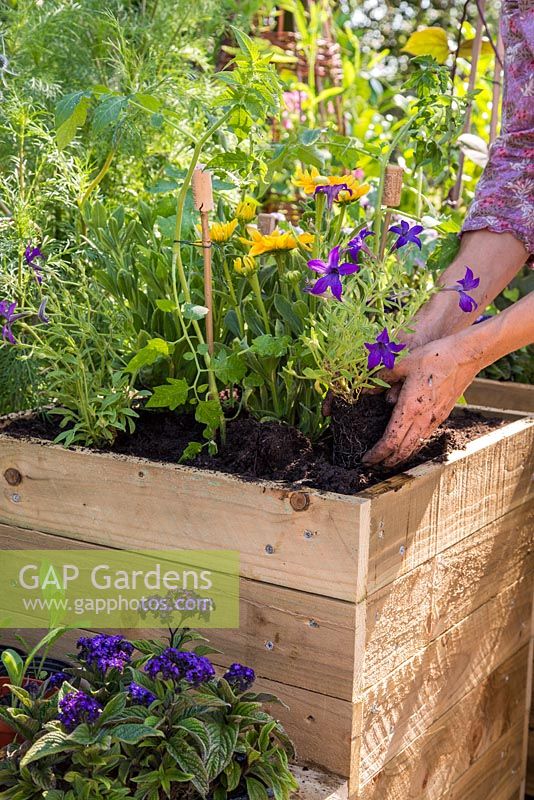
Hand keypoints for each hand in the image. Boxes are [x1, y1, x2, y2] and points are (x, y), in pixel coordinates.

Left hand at [362, 334, 481, 466]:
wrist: (465, 356)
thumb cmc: (434, 357)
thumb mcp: (401, 364)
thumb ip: (382, 378)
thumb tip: (366, 389)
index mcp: (410, 409)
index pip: (390, 441)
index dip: (377, 454)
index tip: (366, 459)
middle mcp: (423, 418)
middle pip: (403, 451)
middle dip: (386, 461)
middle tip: (372, 465)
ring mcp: (435, 418)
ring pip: (415, 446)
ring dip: (400, 455)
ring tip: (387, 458)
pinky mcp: (442, 415)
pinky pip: (424, 437)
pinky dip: (412, 445)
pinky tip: (407, 442)